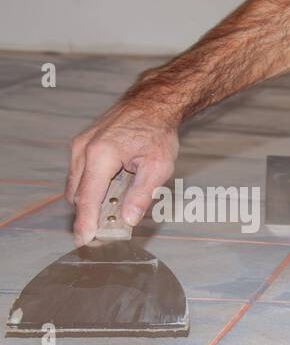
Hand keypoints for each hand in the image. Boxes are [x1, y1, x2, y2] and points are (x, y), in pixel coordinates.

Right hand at [65, 103, 178, 245]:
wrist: (151, 104)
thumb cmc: (157, 133)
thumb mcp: (158, 167)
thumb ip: (141, 195)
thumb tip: (127, 219)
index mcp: (101, 156)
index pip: (88, 198)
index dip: (85, 222)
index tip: (83, 240)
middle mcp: (83, 150)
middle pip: (78, 194)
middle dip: (88, 215)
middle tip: (104, 232)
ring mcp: (79, 146)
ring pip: (76, 185)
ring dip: (90, 201)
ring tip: (113, 210)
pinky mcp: (81, 145)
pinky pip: (80, 174)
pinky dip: (91, 188)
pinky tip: (111, 192)